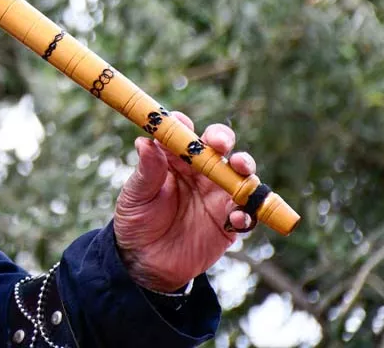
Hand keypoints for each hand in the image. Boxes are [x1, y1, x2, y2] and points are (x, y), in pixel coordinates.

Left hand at [113, 112, 255, 291]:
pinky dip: (247, 212)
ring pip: (241, 176)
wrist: (145, 262)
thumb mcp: (136, 195)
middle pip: (220, 147)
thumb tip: (145, 141)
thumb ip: (146, 171)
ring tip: (241, 169)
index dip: (183, 124)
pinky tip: (236, 217)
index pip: (184, 134)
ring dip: (245, 169)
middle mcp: (200, 172)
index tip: (180, 122)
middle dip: (223, 139)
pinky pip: (247, 214)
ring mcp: (217, 196)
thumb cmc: (137, 220)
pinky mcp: (229, 223)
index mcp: (176, 159)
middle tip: (220, 144)